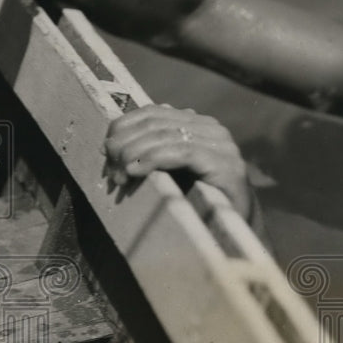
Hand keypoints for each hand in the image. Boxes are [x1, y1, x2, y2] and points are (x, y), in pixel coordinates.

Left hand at [104, 105, 255, 220]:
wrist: (237, 229)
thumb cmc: (198, 201)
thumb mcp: (171, 171)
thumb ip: (151, 153)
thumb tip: (112, 143)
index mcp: (198, 124)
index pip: (153, 112)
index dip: (124, 127)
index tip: (105, 152)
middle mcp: (212, 128)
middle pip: (156, 123)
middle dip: (126, 144)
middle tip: (111, 170)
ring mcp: (222, 144)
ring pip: (165, 136)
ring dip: (135, 154)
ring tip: (120, 176)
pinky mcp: (226, 163)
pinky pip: (182, 152)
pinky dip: (153, 159)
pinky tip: (136, 172)